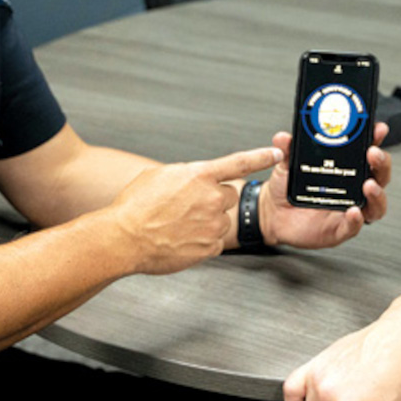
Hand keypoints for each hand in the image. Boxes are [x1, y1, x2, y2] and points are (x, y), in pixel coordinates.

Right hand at [110, 146, 282, 274]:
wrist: (123, 238)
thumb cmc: (135, 207)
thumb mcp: (159, 176)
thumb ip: (185, 175)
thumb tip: (194, 178)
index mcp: (198, 175)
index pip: (239, 162)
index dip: (261, 156)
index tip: (277, 153)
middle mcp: (210, 197)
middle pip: (226, 195)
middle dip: (211, 200)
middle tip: (186, 207)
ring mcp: (212, 223)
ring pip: (220, 219)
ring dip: (205, 221)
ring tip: (178, 224)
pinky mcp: (210, 246)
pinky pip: (213, 241)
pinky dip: (200, 240)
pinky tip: (181, 238)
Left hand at [260, 122, 390, 249]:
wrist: (272, 213)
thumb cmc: (287, 187)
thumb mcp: (287, 164)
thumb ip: (287, 150)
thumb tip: (283, 138)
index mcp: (346, 168)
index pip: (367, 152)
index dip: (376, 140)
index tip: (378, 129)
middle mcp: (353, 188)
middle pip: (380, 175)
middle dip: (381, 163)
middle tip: (373, 153)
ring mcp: (349, 208)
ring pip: (376, 204)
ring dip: (377, 194)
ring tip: (369, 185)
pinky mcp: (340, 229)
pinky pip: (354, 226)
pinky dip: (356, 220)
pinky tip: (353, 211)